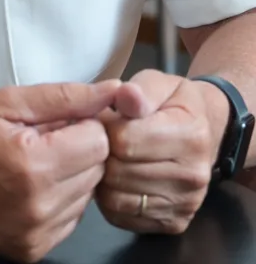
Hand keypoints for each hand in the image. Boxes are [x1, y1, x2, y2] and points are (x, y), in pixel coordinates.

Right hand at [0, 81, 119, 261]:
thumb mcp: (8, 102)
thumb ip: (66, 96)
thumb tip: (114, 91)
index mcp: (34, 164)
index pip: (100, 140)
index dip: (82, 123)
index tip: (56, 120)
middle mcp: (40, 206)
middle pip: (98, 168)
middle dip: (78, 147)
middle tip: (40, 138)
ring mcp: (36, 234)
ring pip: (87, 194)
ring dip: (70, 174)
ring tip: (31, 161)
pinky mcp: (32, 251)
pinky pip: (70, 219)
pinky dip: (59, 200)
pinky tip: (29, 186)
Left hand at [96, 69, 227, 234]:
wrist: (205, 131)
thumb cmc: (174, 103)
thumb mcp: (160, 82)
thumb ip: (140, 89)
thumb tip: (125, 95)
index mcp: (191, 135)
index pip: (125, 140)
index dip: (105, 127)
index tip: (106, 118)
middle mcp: (193, 175)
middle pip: (118, 171)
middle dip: (102, 152)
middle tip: (103, 138)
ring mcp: (185, 203)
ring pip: (115, 197)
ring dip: (102, 176)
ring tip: (109, 156)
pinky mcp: (174, 223)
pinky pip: (121, 216)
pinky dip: (109, 198)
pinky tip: (116, 177)